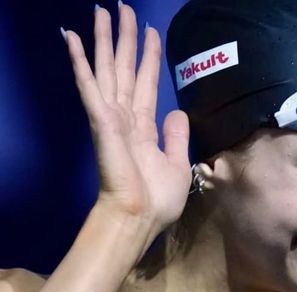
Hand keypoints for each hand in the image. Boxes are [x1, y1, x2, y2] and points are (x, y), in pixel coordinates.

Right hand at [63, 3, 190, 236]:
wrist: (141, 217)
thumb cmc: (158, 199)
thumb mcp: (177, 163)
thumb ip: (176, 136)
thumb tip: (177, 111)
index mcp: (144, 126)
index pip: (146, 82)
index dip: (148, 56)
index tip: (150, 32)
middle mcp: (125, 115)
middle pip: (123, 67)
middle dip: (124, 37)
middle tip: (122, 8)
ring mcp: (111, 115)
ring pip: (106, 67)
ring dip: (103, 38)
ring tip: (102, 10)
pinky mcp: (101, 120)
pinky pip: (88, 85)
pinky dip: (79, 61)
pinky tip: (70, 39)